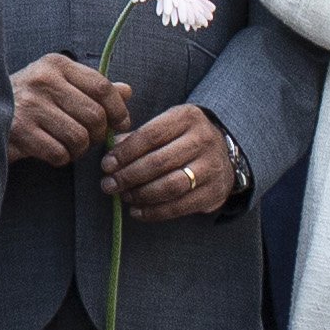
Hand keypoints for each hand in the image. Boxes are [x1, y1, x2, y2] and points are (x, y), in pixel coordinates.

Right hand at [10, 53, 130, 167]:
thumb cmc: (27, 99)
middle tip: (90, 139)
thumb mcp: (57, 84)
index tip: (121, 123)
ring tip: (69, 145)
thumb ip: (92, 87)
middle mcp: (42, 81)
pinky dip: (61, 158)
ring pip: (80, 137)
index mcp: (55, 65)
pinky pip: (59, 153)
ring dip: (79, 149)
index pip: (102, 87)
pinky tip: (51, 151)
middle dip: (99, 134)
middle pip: (95, 116)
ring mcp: (29, 106)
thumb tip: (127, 91)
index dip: (118, 110)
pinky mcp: (19, 132)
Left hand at [107, 102, 242, 220]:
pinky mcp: (214, 192)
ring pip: (170, 186)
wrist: (223, 154)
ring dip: (141, 195)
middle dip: (129, 176)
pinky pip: (180, 206)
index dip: (125, 152)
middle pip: (159, 162)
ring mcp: (211, 167)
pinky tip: (137, 212)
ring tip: (124, 197)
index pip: (151, 135)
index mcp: (187, 118)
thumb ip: (138, 136)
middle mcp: (203, 140)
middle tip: (108, 185)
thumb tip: (111, 150)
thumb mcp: (166, 126)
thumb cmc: (184, 138)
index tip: (106, 165)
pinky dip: (155, 212)